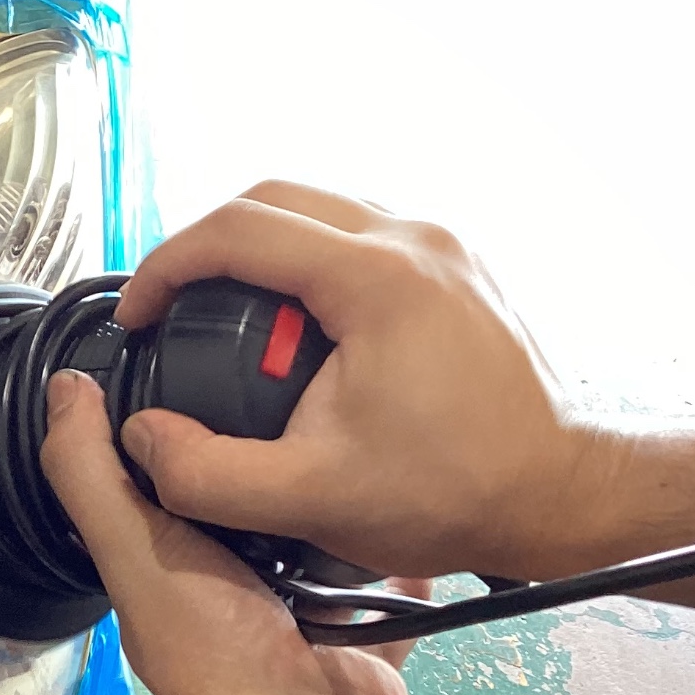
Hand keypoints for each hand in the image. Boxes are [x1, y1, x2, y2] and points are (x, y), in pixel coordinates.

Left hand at [41, 366, 435, 694]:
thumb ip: (91, 473)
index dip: (171, 429)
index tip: (204, 357)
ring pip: (318, 540)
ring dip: (336, 498)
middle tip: (303, 383)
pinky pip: (387, 585)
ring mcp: (297, 617)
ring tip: (360, 429)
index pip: (161, 483)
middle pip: (248, 506)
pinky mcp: (359, 634)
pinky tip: (412, 501)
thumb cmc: (209, 645)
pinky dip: (397, 556)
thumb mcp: (133, 546)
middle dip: (270, 458)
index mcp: (162, 570)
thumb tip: (63, 388)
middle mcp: (224, 592)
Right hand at [111, 181, 615, 580]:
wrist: (555, 494)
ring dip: (257, 251)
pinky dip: (306, 263)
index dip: (166, 266)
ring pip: (317, 208)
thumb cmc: (458, 492)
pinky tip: (293, 329)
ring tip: (226, 321)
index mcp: (376, 278)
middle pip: (273, 196)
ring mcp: (440, 247)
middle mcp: (413, 241)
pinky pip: (357, 233)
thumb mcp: (308, 497)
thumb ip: (206, 474)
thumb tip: (144, 440)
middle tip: (171, 307)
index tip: (138, 313)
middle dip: (204, 247)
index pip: (237, 230)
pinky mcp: (453, 267)